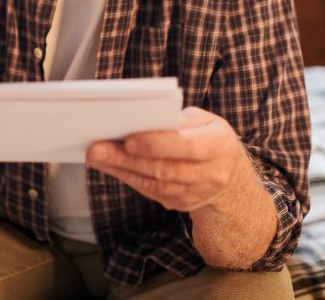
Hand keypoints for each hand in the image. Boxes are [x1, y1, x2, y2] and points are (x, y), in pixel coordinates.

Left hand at [85, 106, 252, 212]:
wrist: (229, 173)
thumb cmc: (208, 136)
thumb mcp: (203, 121)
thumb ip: (177, 121)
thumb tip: (138, 121)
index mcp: (219, 146)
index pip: (187, 147)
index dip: (157, 144)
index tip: (129, 140)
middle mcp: (211, 174)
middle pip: (164, 169)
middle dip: (127, 159)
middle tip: (97, 148)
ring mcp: (196, 193)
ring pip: (154, 184)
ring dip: (121, 170)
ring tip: (96, 156)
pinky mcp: (181, 204)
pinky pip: (151, 192)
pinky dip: (128, 178)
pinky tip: (109, 166)